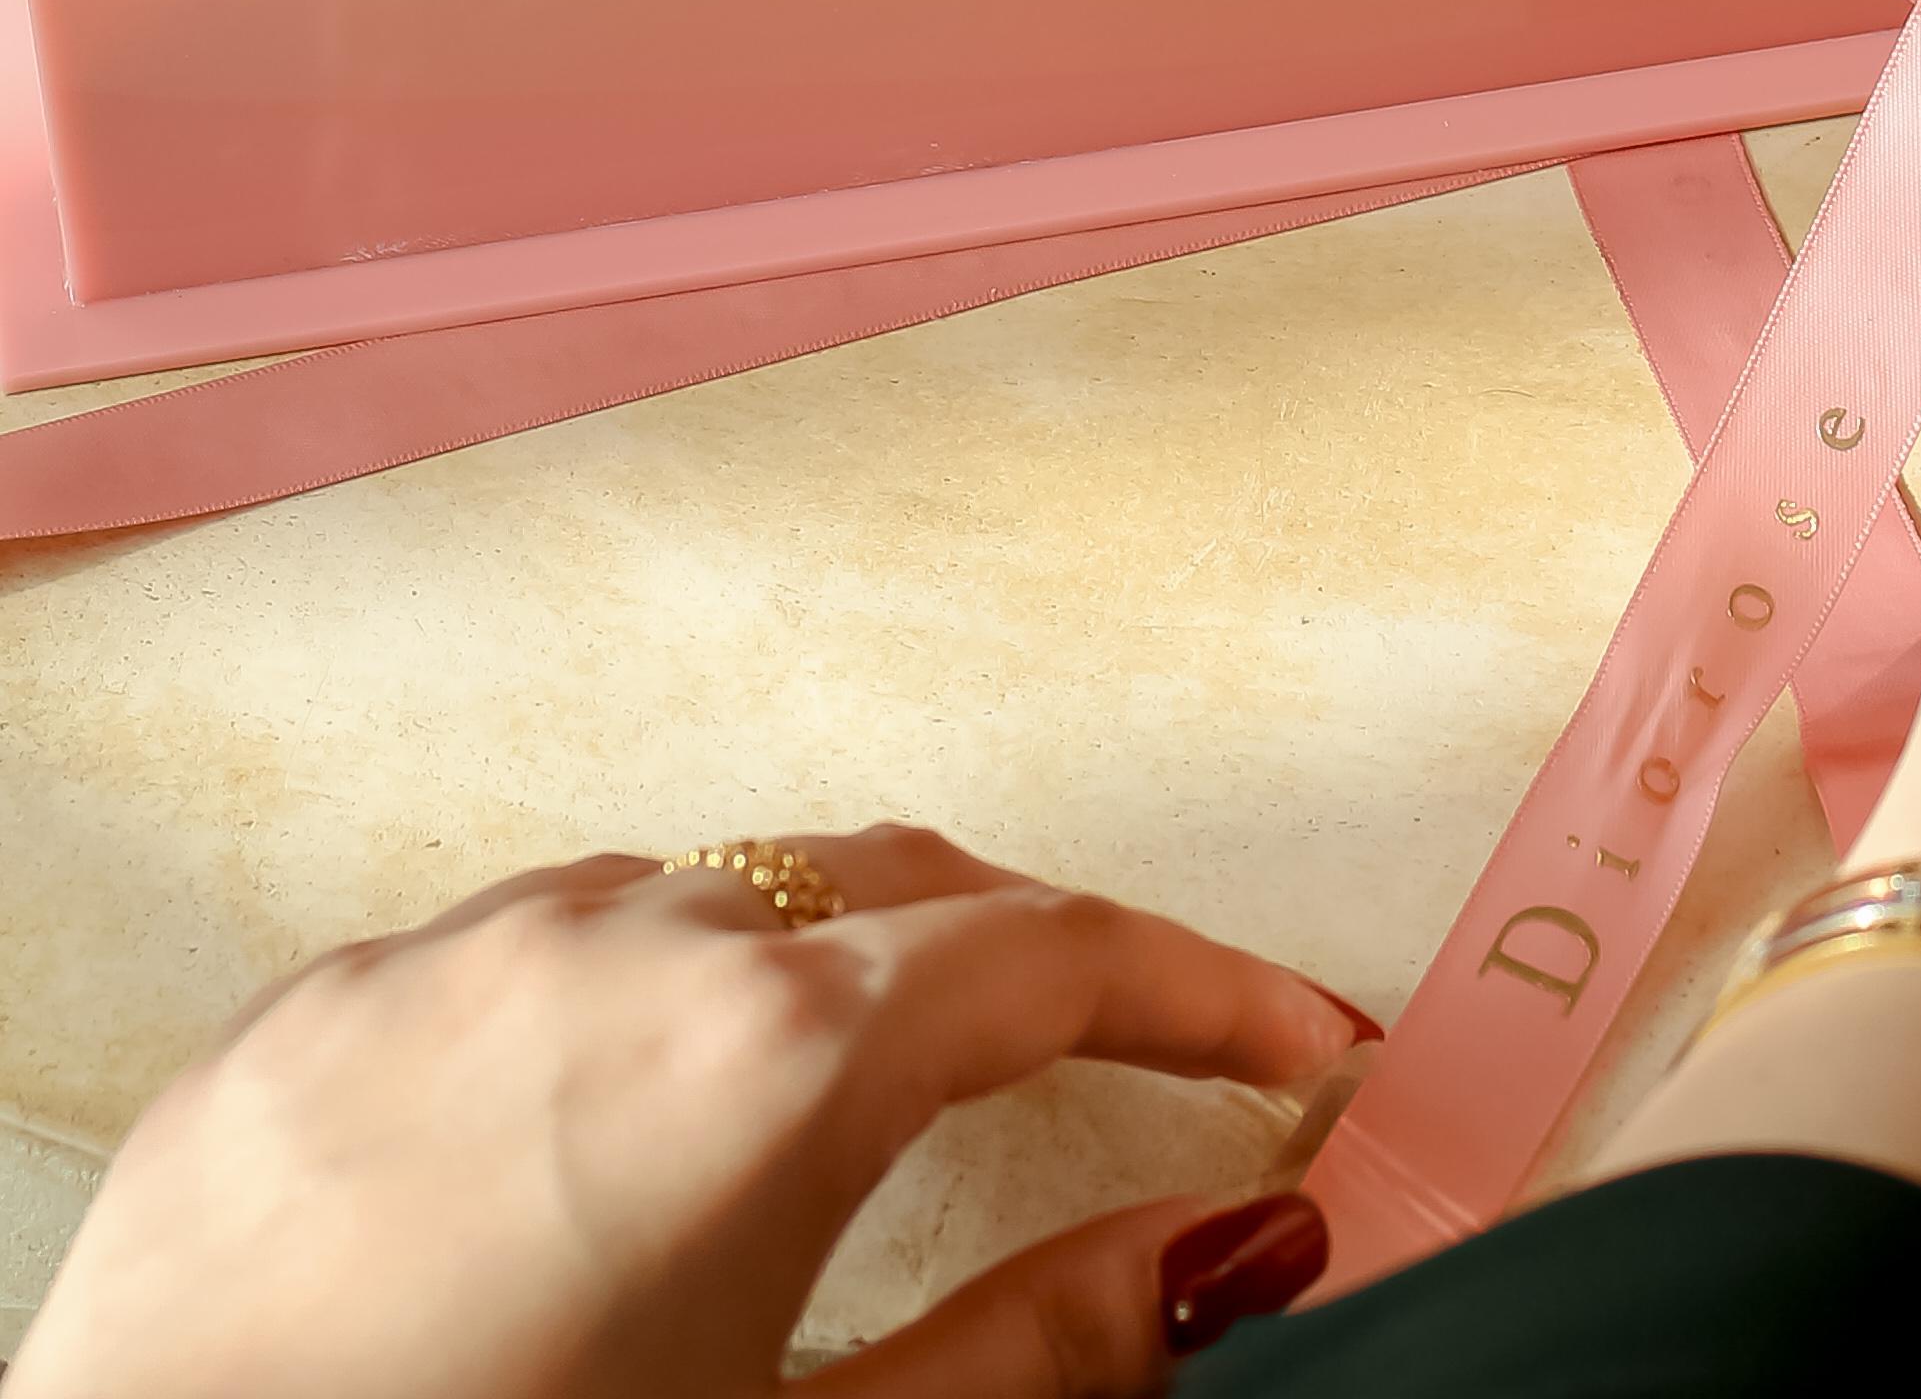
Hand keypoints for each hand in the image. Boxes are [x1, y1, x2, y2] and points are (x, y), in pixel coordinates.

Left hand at [10, 825, 1369, 1398]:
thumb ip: (1042, 1350)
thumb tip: (1234, 1255)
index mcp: (767, 1051)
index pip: (1061, 952)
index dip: (1212, 994)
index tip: (1307, 1046)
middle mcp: (609, 944)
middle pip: (890, 891)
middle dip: (1023, 964)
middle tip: (1128, 1061)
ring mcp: (433, 969)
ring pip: (685, 905)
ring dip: (797, 983)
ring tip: (847, 1127)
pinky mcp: (292, 1030)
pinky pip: (495, 965)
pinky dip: (594, 1024)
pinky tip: (591, 1168)